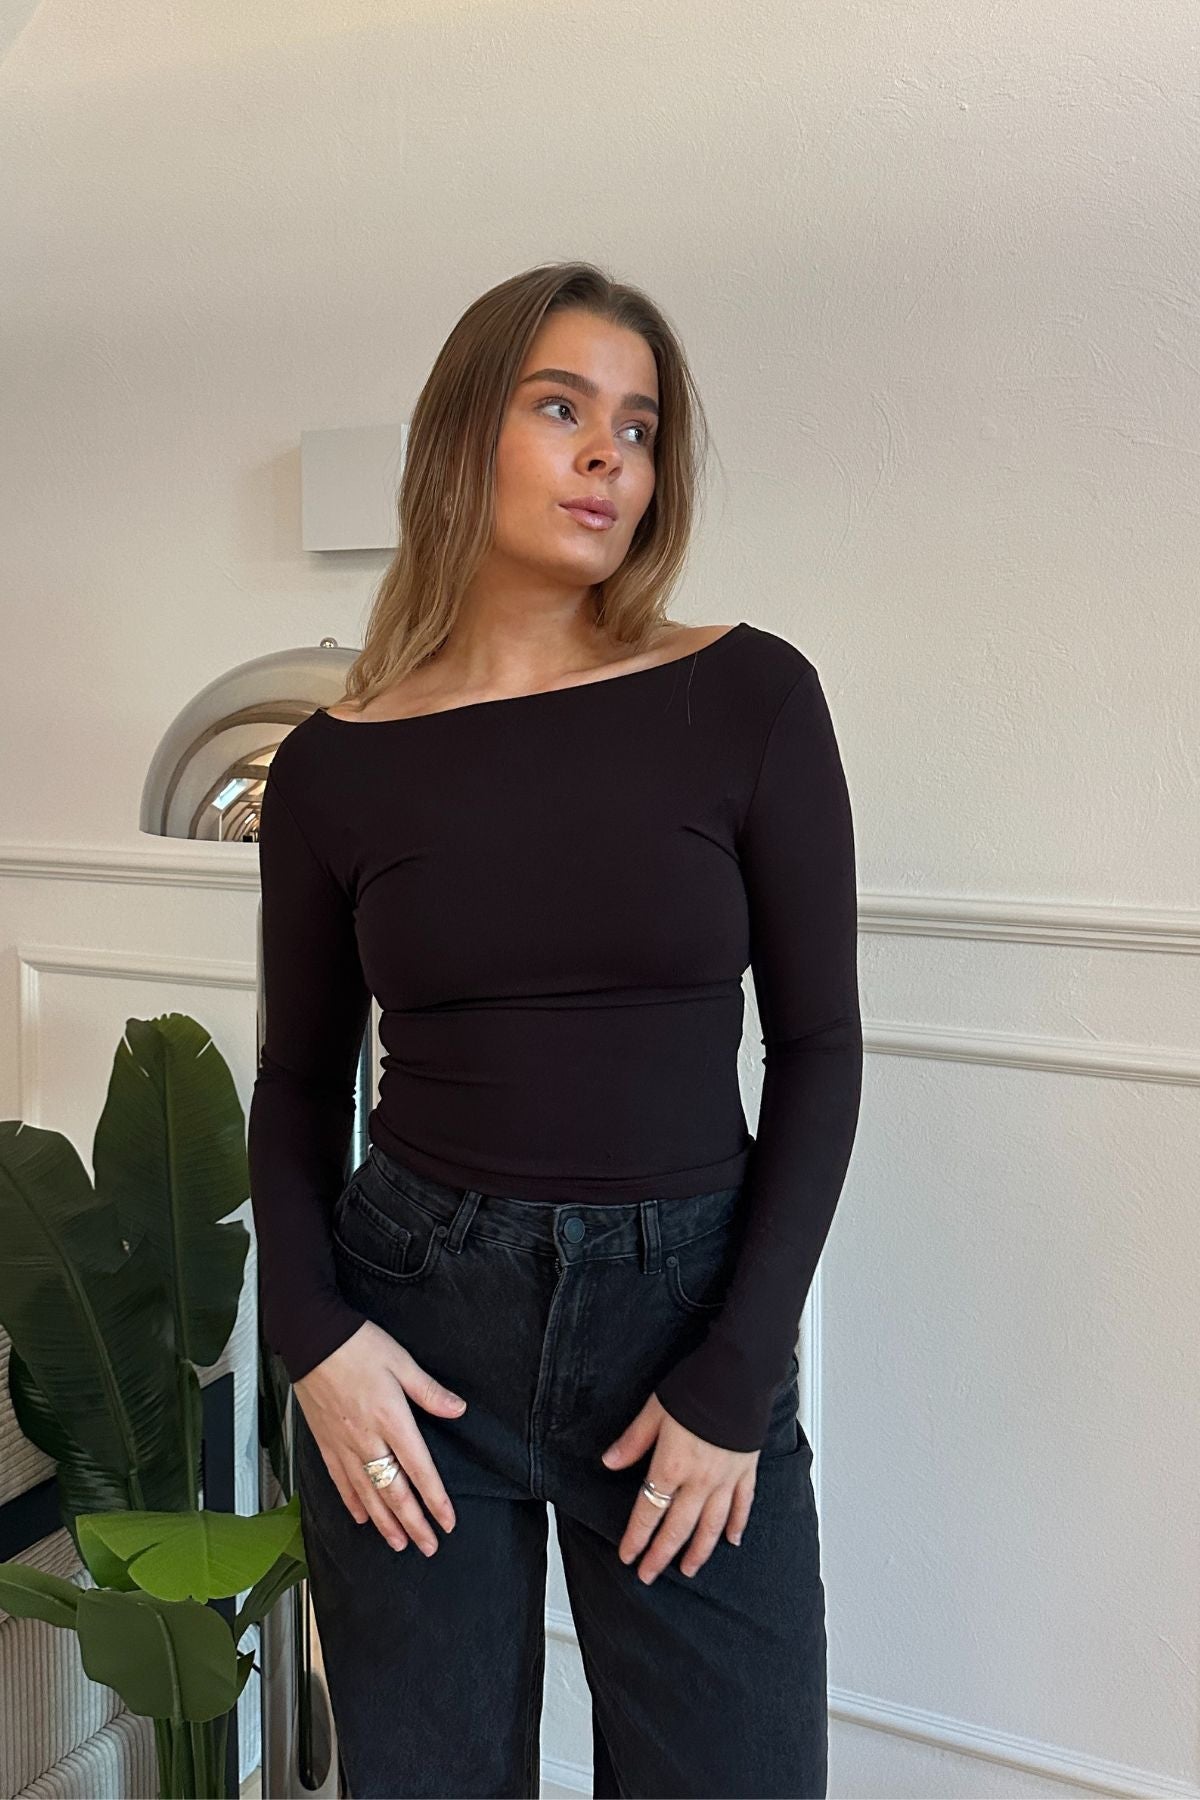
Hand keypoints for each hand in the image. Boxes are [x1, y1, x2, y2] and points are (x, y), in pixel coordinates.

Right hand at [294, 1319, 468, 1557]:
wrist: (312, 1339)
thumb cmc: (358, 1345)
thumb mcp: (402, 1362)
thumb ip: (430, 1392)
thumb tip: (459, 1410)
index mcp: (392, 1420)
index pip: (419, 1470)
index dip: (435, 1500)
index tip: (448, 1522)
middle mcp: (367, 1440)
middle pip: (393, 1492)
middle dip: (413, 1523)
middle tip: (428, 1547)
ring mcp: (344, 1445)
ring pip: (367, 1494)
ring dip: (385, 1522)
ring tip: (398, 1544)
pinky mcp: (325, 1443)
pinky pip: (340, 1482)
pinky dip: (352, 1503)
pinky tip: (361, 1517)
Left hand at [600, 1391, 757, 1583]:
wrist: (738, 1375)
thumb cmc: (697, 1388)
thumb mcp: (654, 1411)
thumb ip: (633, 1441)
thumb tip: (609, 1462)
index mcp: (672, 1466)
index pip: (649, 1512)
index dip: (636, 1537)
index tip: (628, 1556)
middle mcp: (700, 1480)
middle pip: (677, 1528)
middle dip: (661, 1555)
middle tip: (649, 1575)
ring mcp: (726, 1478)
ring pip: (711, 1525)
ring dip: (698, 1551)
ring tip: (688, 1569)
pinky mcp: (746, 1470)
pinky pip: (742, 1505)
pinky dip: (737, 1524)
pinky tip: (732, 1540)